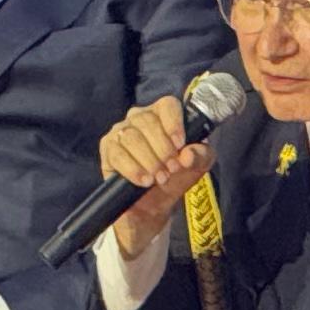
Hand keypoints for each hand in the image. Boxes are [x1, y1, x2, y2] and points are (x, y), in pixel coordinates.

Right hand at [97, 94, 216, 259]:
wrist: (154, 205)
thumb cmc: (176, 177)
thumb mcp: (197, 167)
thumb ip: (201, 155)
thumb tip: (188, 153)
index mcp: (163, 114)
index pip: (168, 104)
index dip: (174, 123)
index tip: (180, 145)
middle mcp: (139, 117)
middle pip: (148, 122)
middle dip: (163, 149)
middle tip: (172, 169)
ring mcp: (120, 131)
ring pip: (131, 137)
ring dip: (149, 161)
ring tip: (159, 178)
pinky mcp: (107, 148)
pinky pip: (117, 154)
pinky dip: (133, 169)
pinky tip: (144, 181)